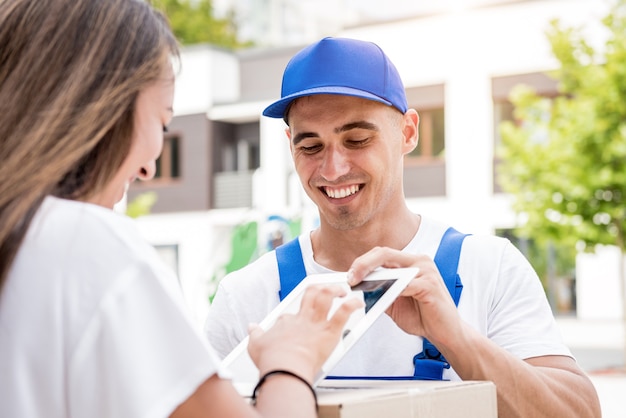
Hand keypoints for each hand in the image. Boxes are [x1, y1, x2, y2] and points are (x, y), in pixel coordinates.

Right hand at [247, 285, 363, 381]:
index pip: (289, 314)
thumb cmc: (272, 359)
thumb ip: (255, 334)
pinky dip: (352, 305)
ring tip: (342, 290)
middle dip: (319, 288)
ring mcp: (316, 324)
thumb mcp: (255, 345)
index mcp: (286, 322)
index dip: (293, 316)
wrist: (285, 368)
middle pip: (310, 294)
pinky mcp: (329, 332)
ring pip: (326, 297)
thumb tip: (251, 327)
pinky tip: (358, 302)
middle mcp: (302, 318)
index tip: (295, 319)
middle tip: (326, 289)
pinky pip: (343, 314)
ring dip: (336, 290)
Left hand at [347, 246, 461, 347]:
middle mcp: (419, 261)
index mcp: (410, 262)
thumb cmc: (422, 316)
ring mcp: (427, 271)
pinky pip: (405, 285)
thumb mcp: (394, 302)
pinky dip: (391, 290)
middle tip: (350, 278)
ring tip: (360, 287)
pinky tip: (382, 297)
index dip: (362, 262)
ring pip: (393, 267)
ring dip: (374, 279)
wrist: (446, 333)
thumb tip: (357, 286)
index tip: (349, 275)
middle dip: (363, 265)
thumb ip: (380, 290)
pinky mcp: (431, 284)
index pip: (381, 254)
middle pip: (384, 253)